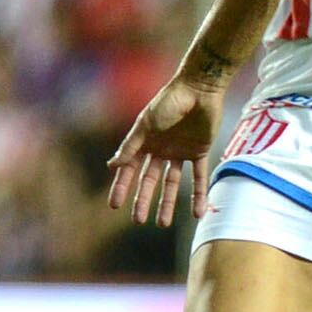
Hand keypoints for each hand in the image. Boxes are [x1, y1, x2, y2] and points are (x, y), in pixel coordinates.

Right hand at [106, 77, 223, 226]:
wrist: (200, 88)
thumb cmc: (170, 101)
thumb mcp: (147, 124)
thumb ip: (132, 145)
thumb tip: (111, 165)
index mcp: (145, 141)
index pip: (130, 169)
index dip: (122, 186)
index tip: (114, 205)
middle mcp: (161, 149)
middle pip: (150, 180)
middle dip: (144, 199)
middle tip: (140, 220)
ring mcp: (180, 151)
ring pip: (172, 182)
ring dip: (168, 202)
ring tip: (163, 223)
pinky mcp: (200, 151)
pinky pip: (199, 177)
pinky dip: (198, 194)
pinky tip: (198, 212)